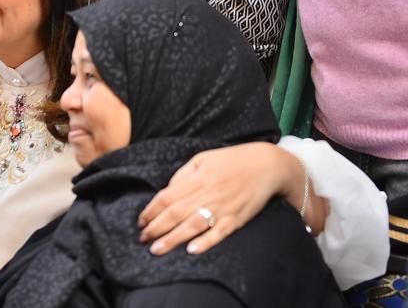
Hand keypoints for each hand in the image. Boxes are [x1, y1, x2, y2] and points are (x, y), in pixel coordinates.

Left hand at [138, 142, 319, 255]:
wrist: (267, 164)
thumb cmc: (232, 160)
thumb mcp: (204, 158)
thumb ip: (184, 174)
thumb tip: (167, 191)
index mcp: (198, 177)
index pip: (167, 197)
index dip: (151, 210)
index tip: (141, 221)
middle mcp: (208, 192)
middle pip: (175, 213)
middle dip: (156, 228)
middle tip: (143, 239)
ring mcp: (222, 207)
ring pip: (192, 225)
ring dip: (173, 239)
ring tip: (157, 250)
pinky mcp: (236, 219)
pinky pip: (219, 233)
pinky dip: (205, 242)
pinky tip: (191, 251)